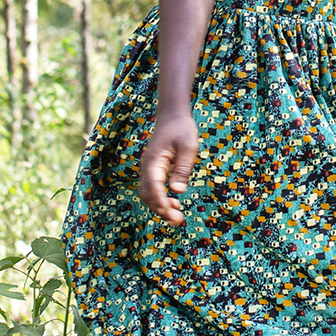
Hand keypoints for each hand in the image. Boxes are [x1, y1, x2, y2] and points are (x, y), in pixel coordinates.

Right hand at [138, 108, 200, 225]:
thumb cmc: (181, 129)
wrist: (172, 115)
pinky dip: (160, 199)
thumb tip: (177, 191)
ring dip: (159, 207)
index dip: (161, 203)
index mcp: (153, 162)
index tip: (172, 214)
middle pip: (147, 195)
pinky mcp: (153, 170)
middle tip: (177, 220)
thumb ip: (182, 168)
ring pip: (147, 194)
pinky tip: (174, 204)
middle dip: (160, 210)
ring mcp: (148, 169)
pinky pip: (152, 189)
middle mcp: (147, 167)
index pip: (153, 187)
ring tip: (176, 215)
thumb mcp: (188, 147)